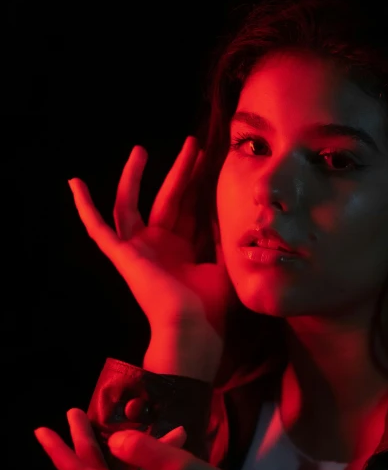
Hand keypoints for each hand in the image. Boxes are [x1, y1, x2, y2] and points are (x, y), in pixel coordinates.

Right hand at [67, 138, 235, 349]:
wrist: (193, 326)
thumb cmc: (212, 305)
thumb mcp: (224, 262)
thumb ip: (223, 236)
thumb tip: (232, 208)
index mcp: (182, 251)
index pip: (188, 208)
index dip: (197, 183)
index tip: (208, 158)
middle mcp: (159, 247)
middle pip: (167, 199)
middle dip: (180, 171)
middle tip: (192, 143)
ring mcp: (138, 250)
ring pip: (131, 205)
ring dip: (134, 178)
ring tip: (141, 149)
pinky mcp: (121, 256)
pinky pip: (98, 229)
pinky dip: (85, 207)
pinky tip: (74, 183)